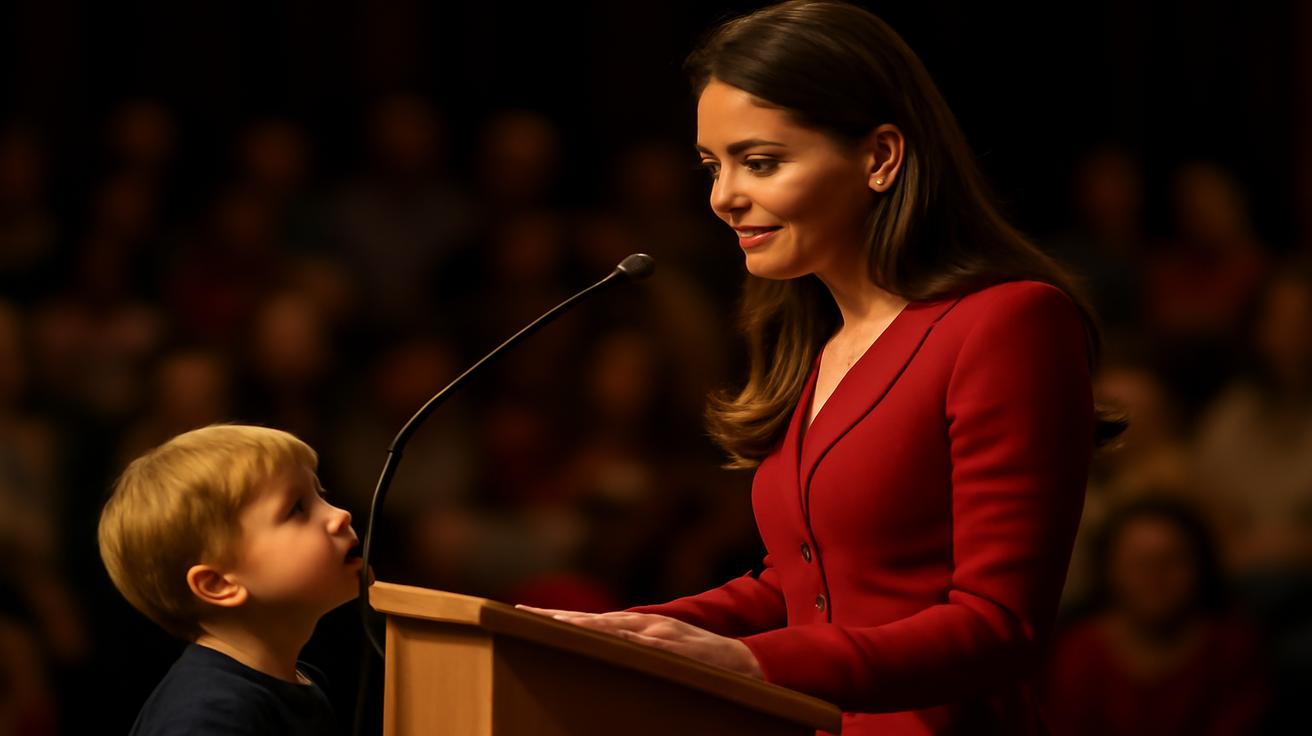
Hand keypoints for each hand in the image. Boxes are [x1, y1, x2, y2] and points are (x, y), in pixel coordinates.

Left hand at [515, 605, 763, 679]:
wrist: (747, 663)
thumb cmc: (701, 663)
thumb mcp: (662, 653)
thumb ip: (634, 650)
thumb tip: (602, 655)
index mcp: (639, 628)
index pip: (590, 620)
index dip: (557, 617)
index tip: (521, 614)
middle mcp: (646, 624)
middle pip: (593, 620)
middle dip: (557, 617)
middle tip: (520, 615)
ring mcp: (662, 634)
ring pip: (615, 628)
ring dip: (584, 625)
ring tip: (552, 623)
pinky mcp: (678, 648)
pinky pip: (648, 646)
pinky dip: (626, 641)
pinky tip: (606, 640)